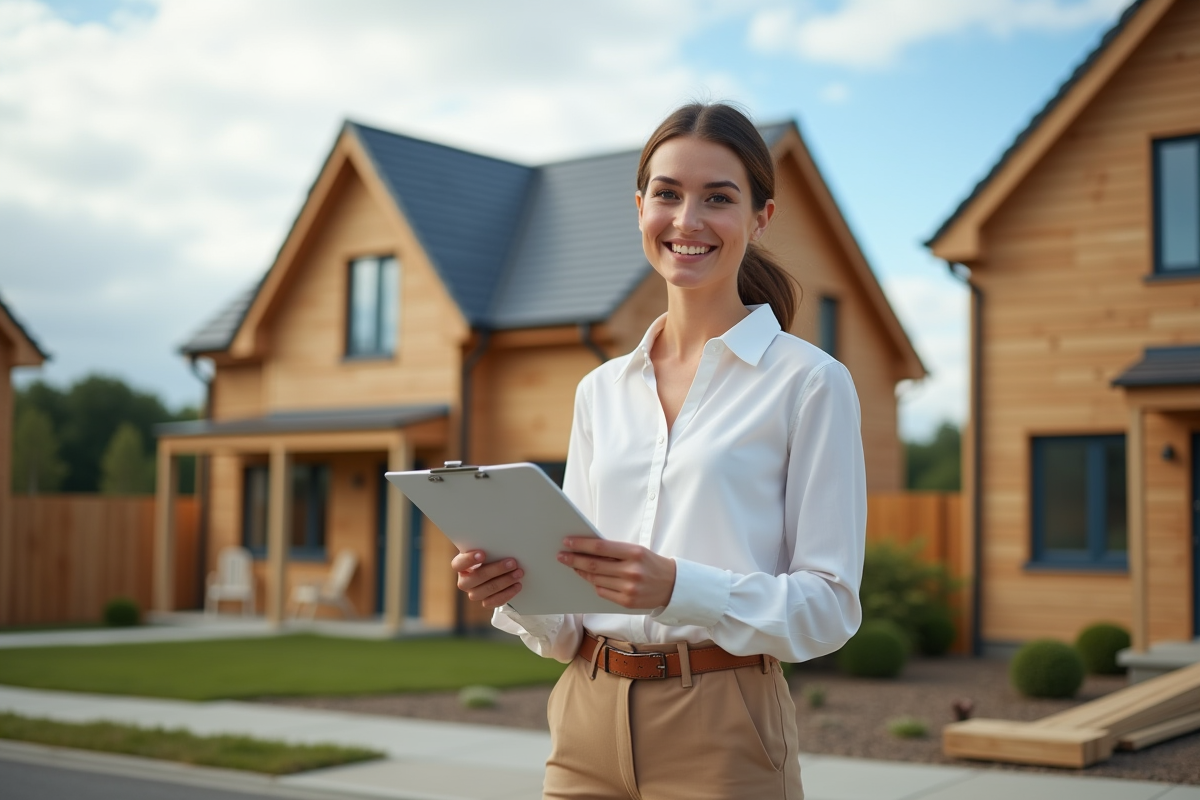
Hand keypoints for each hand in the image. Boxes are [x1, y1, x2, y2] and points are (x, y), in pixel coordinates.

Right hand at [451, 549, 523, 608]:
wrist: (498, 570)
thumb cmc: (491, 556)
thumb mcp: (488, 549)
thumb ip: (489, 548)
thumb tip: (502, 545)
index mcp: (461, 565)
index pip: (458, 564)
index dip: (469, 560)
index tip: (483, 554)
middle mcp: (465, 581)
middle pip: (476, 578)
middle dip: (496, 570)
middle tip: (512, 563)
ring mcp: (474, 593)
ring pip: (484, 591)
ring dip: (504, 582)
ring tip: (518, 573)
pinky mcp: (485, 602)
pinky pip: (493, 602)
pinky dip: (507, 594)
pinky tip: (517, 585)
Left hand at [557, 538, 675, 608]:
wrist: (673, 586)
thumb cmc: (651, 564)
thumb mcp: (637, 551)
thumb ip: (614, 551)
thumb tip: (587, 548)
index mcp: (634, 553)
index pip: (600, 547)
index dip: (581, 544)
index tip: (567, 542)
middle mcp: (631, 571)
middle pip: (594, 565)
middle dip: (574, 560)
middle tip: (561, 556)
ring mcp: (629, 588)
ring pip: (596, 579)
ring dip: (582, 572)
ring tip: (573, 566)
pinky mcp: (627, 602)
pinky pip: (602, 592)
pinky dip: (595, 584)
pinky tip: (590, 578)